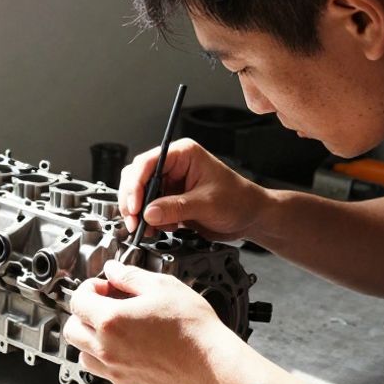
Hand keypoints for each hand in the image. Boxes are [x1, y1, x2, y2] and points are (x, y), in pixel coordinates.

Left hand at [62, 260, 240, 383]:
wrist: (210, 362)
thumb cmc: (191, 328)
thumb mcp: (162, 287)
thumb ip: (130, 276)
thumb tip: (113, 270)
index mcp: (111, 320)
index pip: (77, 300)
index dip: (89, 288)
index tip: (103, 286)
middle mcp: (106, 348)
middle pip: (72, 329)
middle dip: (83, 313)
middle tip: (104, 305)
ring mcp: (114, 369)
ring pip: (82, 353)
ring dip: (90, 338)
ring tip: (112, 328)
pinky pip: (100, 370)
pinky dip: (103, 358)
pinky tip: (124, 347)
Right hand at [118, 138, 264, 240]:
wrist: (250, 217)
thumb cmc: (238, 201)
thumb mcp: (206, 204)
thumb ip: (175, 208)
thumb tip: (148, 213)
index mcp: (183, 154)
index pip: (147, 163)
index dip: (136, 185)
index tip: (135, 207)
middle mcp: (173, 165)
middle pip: (137, 177)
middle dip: (133, 201)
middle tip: (135, 222)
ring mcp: (170, 183)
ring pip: (140, 194)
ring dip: (139, 213)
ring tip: (147, 229)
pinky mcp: (170, 199)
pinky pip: (149, 208)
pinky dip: (148, 221)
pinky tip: (159, 229)